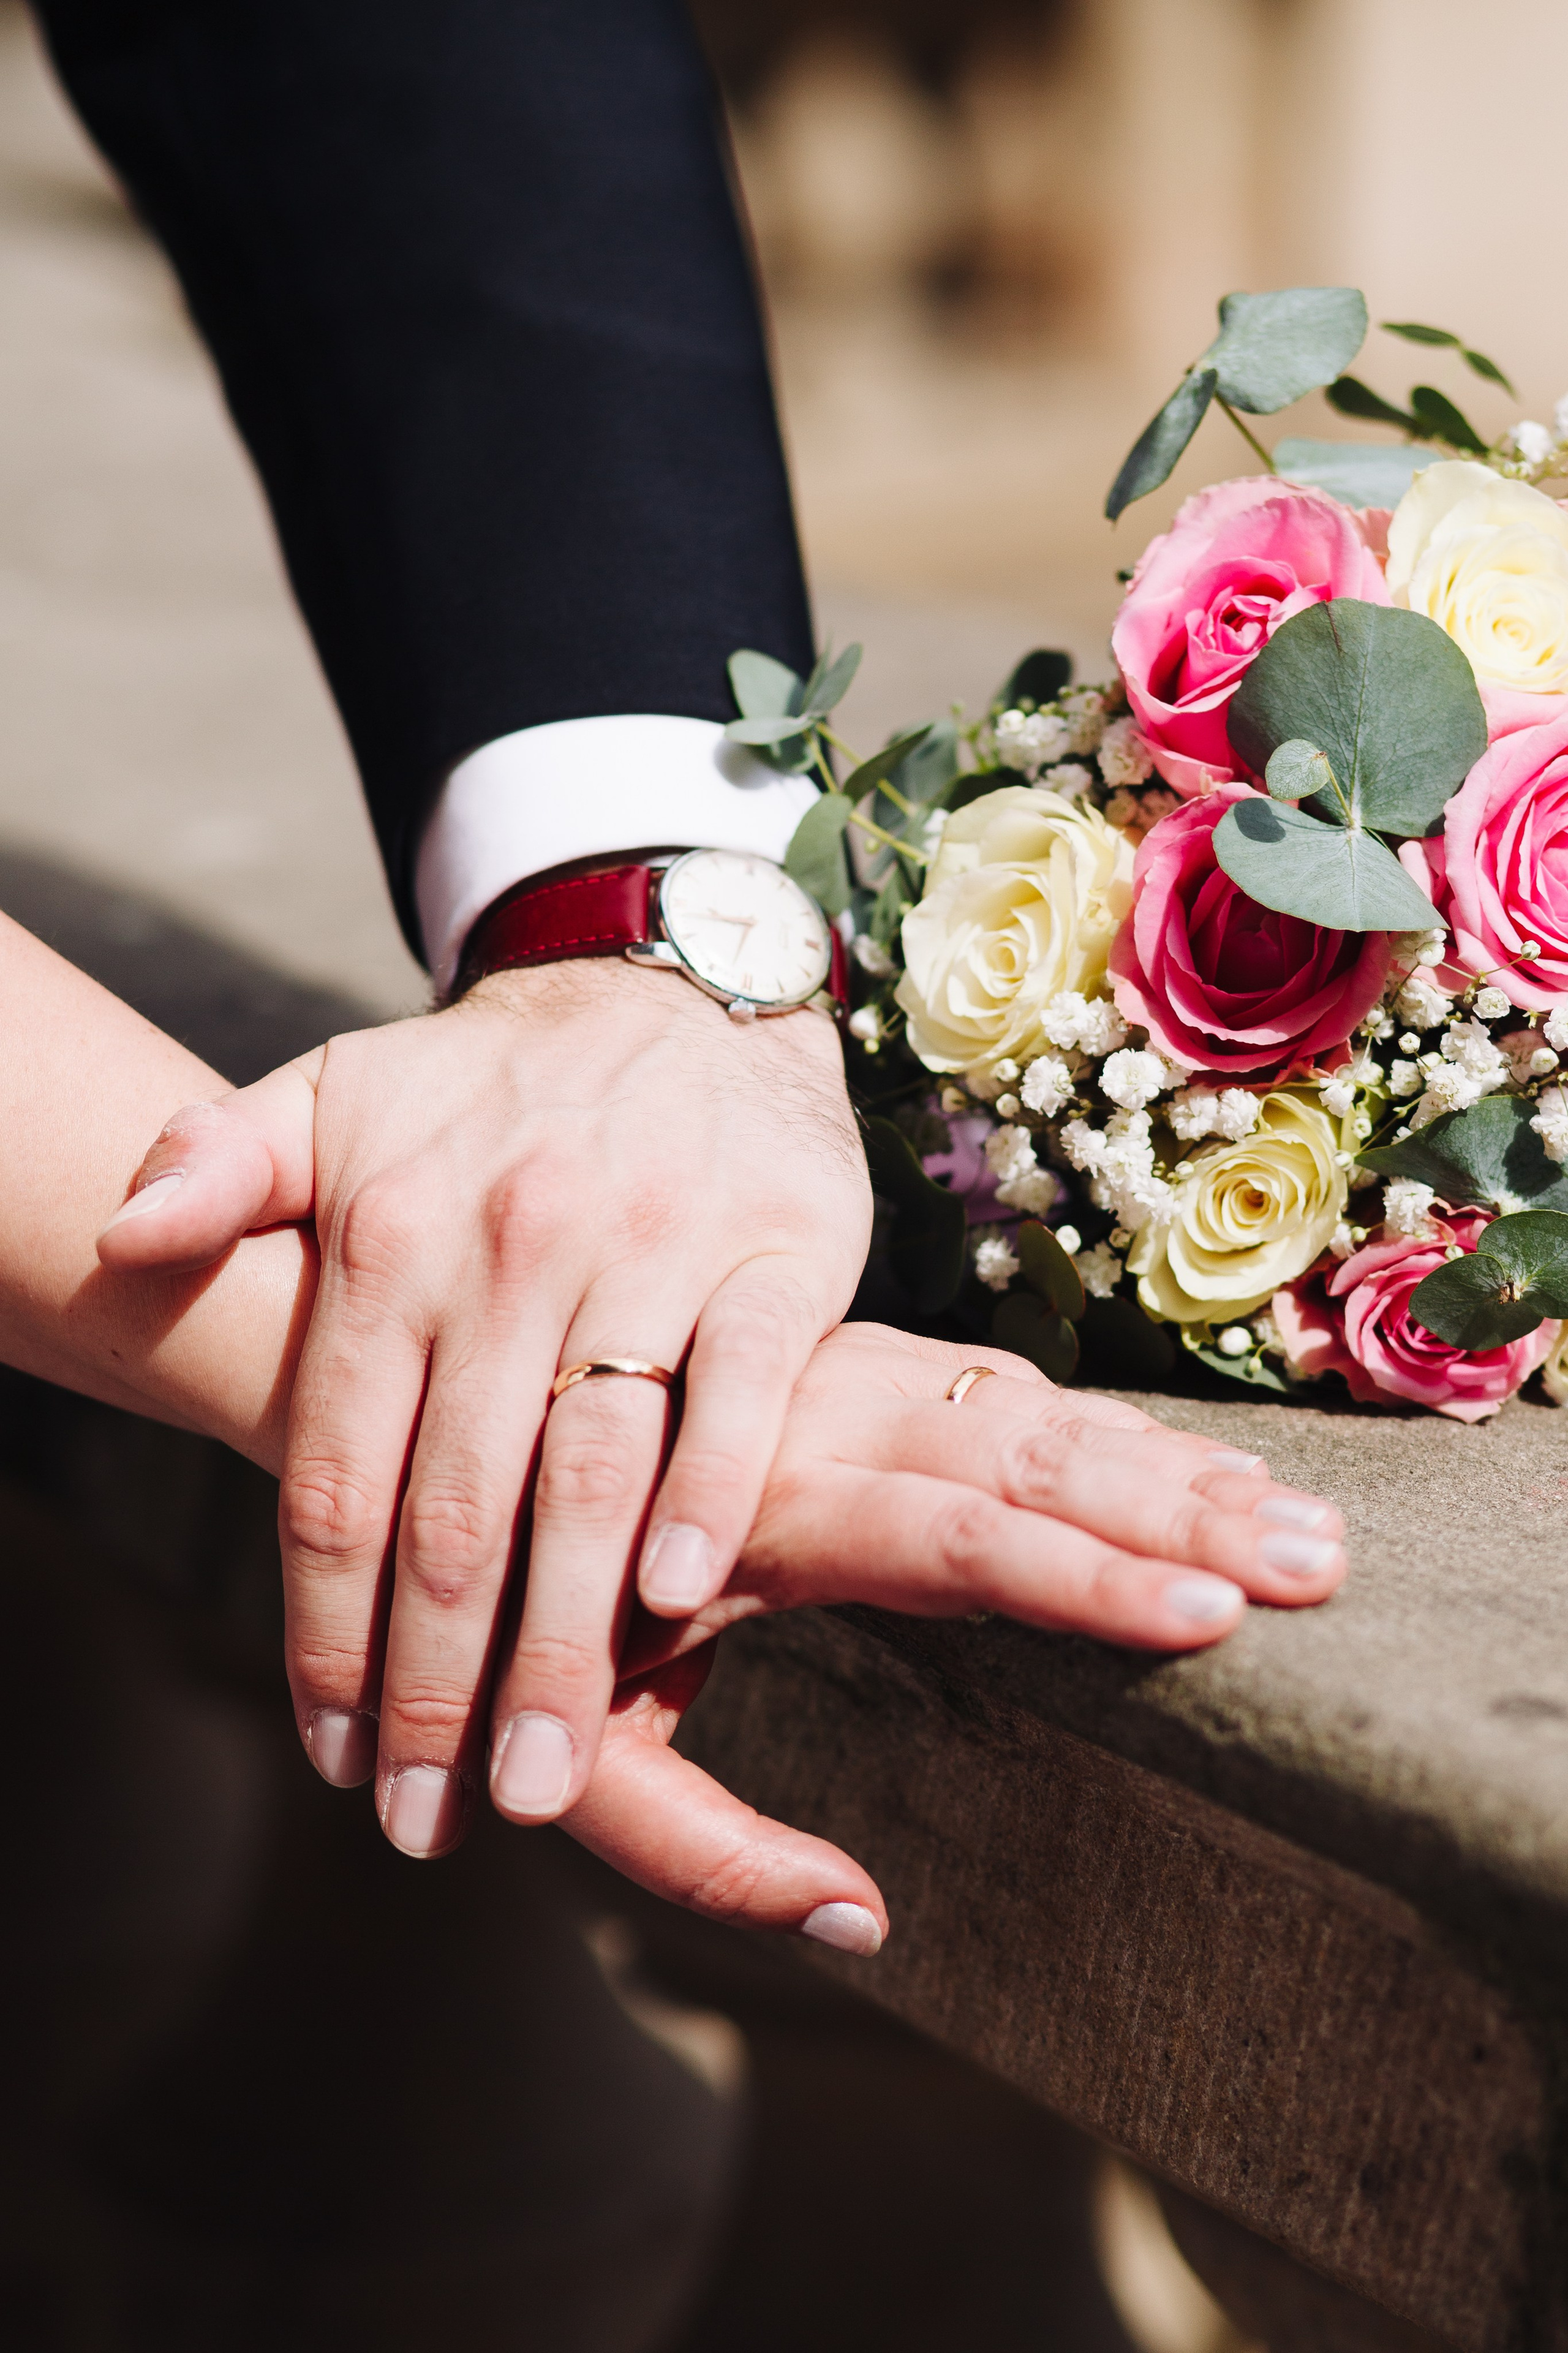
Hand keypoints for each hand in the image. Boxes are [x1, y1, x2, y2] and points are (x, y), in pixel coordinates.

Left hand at [99, 957, 869, 1853]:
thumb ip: (219, 1167)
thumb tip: (114, 1235)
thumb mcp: (335, 1098)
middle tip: (424, 1819)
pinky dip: (711, 1497)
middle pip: (458, 1508)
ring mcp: (651, 1251)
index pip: (340, 1471)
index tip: (328, 1752)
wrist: (671, 983)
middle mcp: (514, 1247)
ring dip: (565, 1643)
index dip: (325, 1631)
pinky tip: (681, 1604)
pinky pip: (739, 1390)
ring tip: (540, 1781)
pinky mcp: (775, 1253)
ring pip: (592, 1473)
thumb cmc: (492, 1085)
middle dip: (434, 1685)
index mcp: (397, 1236)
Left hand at [557, 1322, 1345, 1952]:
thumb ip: (699, 1852)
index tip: (1205, 1621)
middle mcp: (807, 1419)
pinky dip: (1114, 1436)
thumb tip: (862, 1922)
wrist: (464, 1445)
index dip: (1077, 1578)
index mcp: (747, 1510)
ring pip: (1028, 1412)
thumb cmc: (515, 1633)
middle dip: (1174, 1517)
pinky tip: (1210, 1474)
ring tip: (1300, 1524)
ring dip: (1170, 1471)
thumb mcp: (575, 1764)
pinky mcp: (858, 1369)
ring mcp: (839, 1381)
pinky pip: (1005, 1392)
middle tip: (1310, 1564)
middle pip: (1016, 1457)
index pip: (943, 1537)